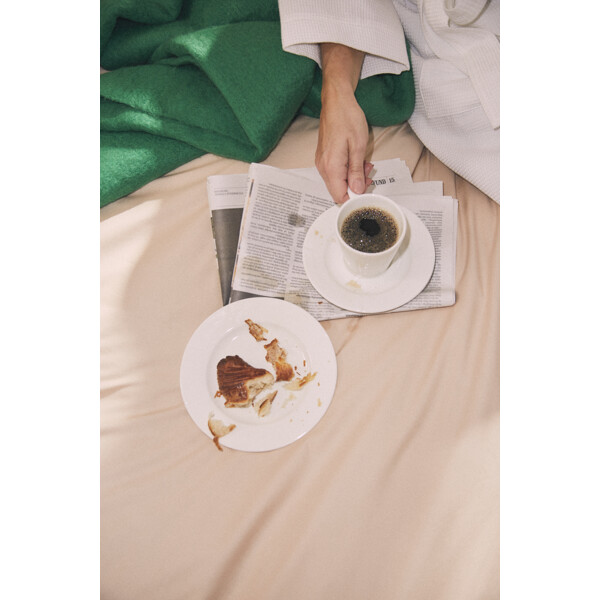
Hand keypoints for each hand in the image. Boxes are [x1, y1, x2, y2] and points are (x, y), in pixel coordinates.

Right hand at [317, 43, 372, 203]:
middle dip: (355, 187)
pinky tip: (356, 160)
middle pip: (338, 190)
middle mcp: (323, 167)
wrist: (336, 101)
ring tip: (365, 164)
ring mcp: (322, 163)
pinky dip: (347, 171)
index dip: (354, 198)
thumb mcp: (358, 147)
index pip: (339, 196)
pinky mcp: (324, 158)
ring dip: (352, 178)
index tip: (366, 191)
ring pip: (337, 182)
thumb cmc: (347, 118)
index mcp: (331, 167)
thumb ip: (357, 172)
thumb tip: (357, 190)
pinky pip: (335, 172)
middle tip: (369, 174)